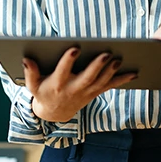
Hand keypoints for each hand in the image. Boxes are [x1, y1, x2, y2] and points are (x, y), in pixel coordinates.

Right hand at [21, 47, 135, 122]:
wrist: (54, 113)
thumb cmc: (43, 93)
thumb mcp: (32, 86)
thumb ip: (30, 73)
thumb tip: (26, 59)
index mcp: (57, 84)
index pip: (63, 71)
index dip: (68, 60)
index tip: (75, 48)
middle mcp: (73, 89)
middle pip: (87, 77)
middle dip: (97, 66)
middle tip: (106, 53)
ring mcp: (86, 92)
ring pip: (101, 82)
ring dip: (111, 71)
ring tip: (118, 59)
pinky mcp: (94, 93)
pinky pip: (110, 86)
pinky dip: (122, 80)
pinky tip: (134, 73)